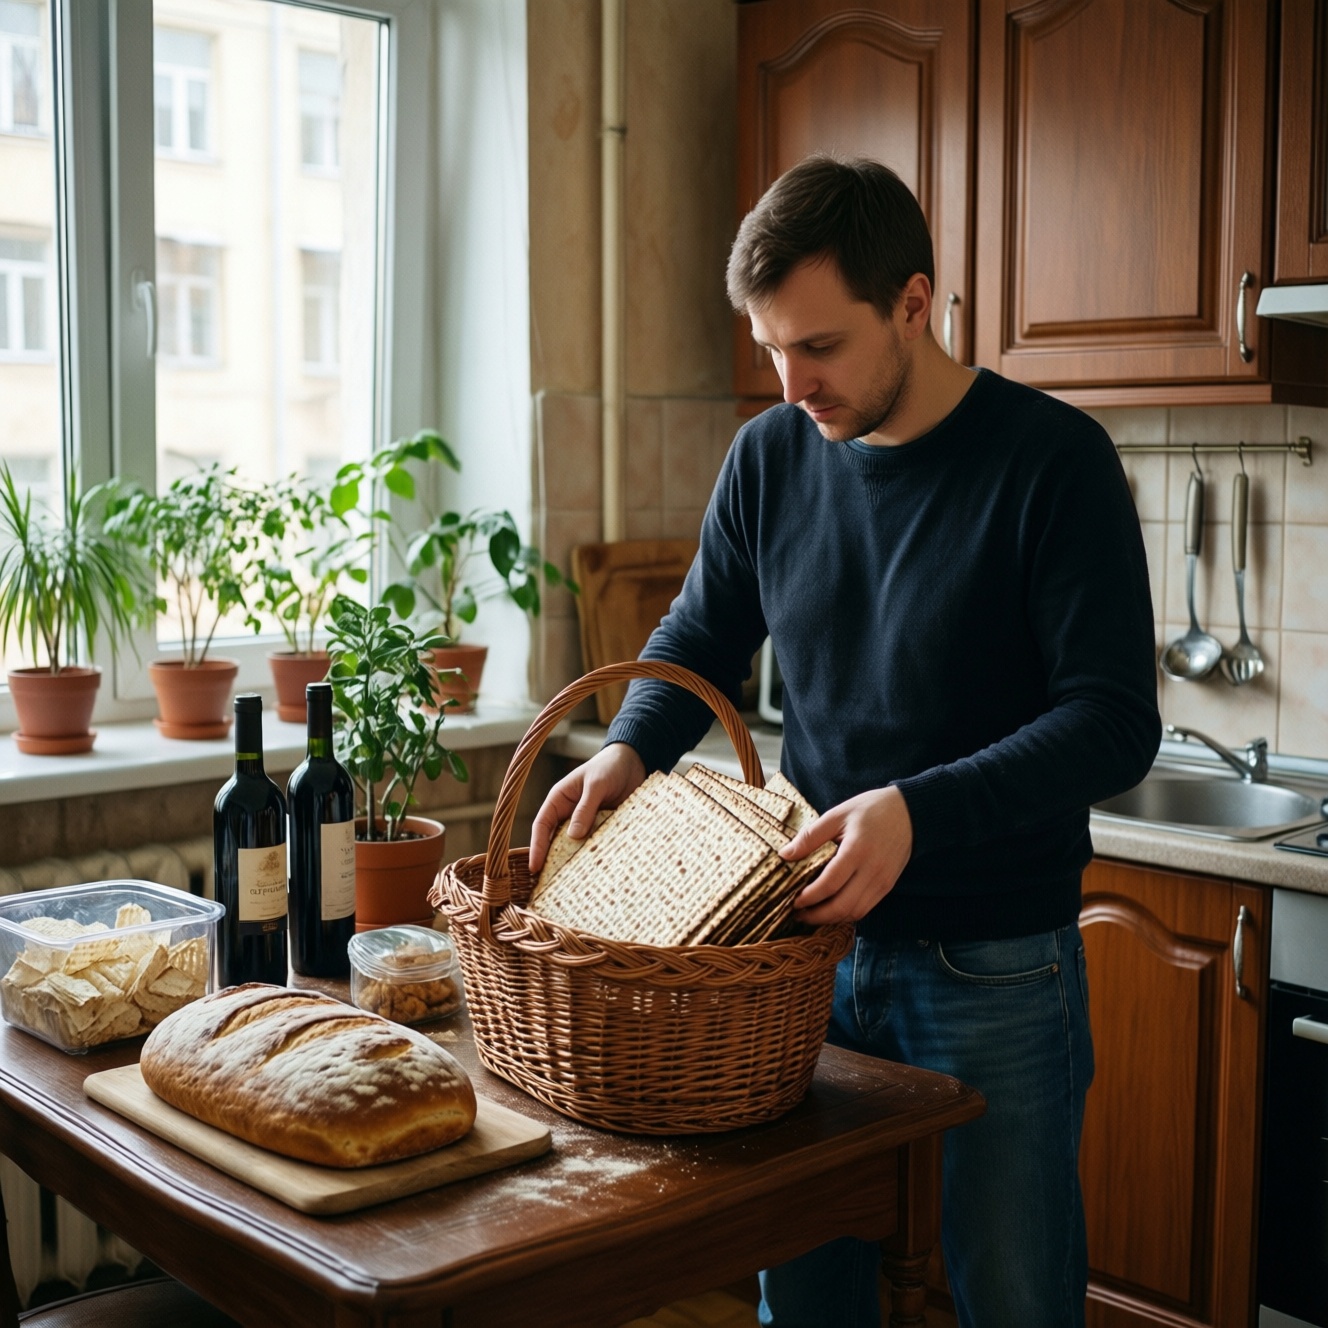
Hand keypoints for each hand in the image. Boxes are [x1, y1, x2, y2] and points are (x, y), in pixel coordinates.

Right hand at [527, 743, 647, 872]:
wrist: (635, 762)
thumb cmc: (609, 767)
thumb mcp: (596, 784)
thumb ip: (585, 808)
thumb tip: (573, 837)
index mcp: (559, 800)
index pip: (542, 826)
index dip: (537, 847)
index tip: (535, 868)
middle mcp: (570, 814)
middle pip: (557, 841)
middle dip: (553, 861)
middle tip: (550, 885)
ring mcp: (587, 823)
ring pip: (577, 846)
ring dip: (576, 862)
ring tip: (574, 885)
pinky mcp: (604, 828)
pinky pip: (597, 845)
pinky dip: (597, 857)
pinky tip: (599, 872)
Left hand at [783, 786, 913, 924]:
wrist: (910, 813)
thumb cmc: (871, 809)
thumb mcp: (838, 814)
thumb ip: (810, 836)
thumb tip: (785, 855)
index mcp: (857, 850)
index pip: (829, 884)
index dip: (808, 897)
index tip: (792, 900)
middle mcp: (872, 870)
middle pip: (841, 906)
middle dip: (816, 916)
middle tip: (797, 914)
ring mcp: (882, 881)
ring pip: (854, 913)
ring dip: (831, 919)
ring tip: (811, 914)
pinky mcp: (887, 886)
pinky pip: (865, 909)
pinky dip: (846, 914)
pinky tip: (831, 909)